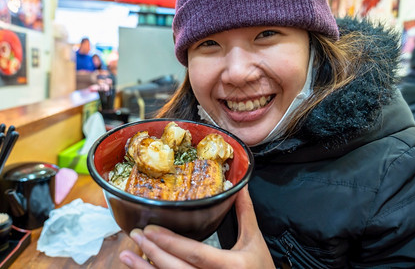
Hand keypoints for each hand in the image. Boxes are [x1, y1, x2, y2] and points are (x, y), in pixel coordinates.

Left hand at [119, 185, 273, 267]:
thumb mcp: (255, 241)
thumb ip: (244, 212)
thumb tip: (239, 186)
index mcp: (230, 265)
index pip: (195, 252)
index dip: (170, 241)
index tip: (150, 229)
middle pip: (176, 267)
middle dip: (152, 251)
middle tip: (135, 235)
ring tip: (127, 256)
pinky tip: (142, 268)